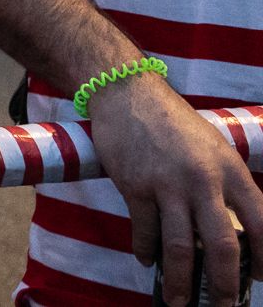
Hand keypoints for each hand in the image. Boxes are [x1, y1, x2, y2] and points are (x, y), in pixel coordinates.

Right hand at [87, 71, 262, 306]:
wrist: (128, 93)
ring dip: (181, 280)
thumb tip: (234, 229)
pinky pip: (144, 230)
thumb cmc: (173, 123)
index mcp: (230, 170)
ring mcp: (168, 184)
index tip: (262, 279)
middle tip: (224, 305)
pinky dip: (146, 251)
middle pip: (223, 244)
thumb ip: (225, 185)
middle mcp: (204, 180)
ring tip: (180, 300)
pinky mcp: (136, 186)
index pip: (262, 222)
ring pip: (180, 247)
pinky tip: (147, 260)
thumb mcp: (214, 149)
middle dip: (225, 284)